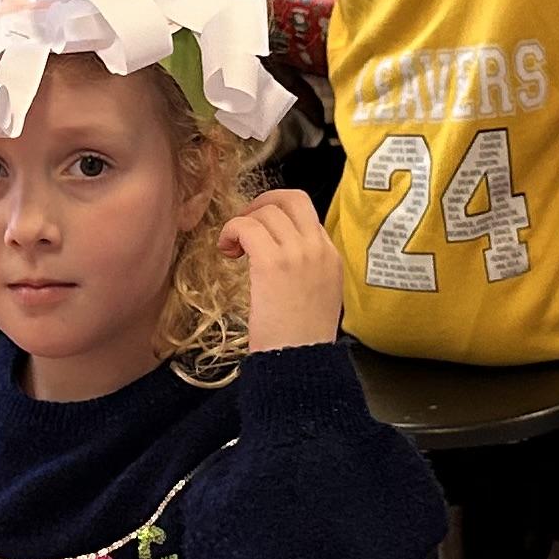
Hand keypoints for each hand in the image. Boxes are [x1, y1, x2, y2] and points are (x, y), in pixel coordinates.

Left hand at [221, 190, 343, 351]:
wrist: (301, 360)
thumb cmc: (303, 339)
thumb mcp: (321, 296)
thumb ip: (309, 270)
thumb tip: (285, 255)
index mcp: (331, 256)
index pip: (307, 214)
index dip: (280, 214)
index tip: (262, 230)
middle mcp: (317, 248)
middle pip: (291, 199)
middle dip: (263, 203)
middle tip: (246, 224)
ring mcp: (297, 253)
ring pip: (266, 211)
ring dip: (242, 222)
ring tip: (233, 246)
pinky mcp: (272, 262)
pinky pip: (246, 226)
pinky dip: (231, 231)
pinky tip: (227, 250)